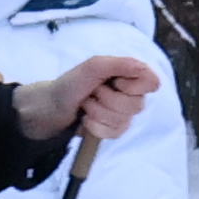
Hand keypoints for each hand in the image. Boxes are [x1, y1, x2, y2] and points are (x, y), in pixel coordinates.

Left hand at [21, 55, 160, 142]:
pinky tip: (86, 121)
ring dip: (99, 114)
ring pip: (125, 121)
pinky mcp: (111, 130)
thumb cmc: (68, 86)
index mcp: (127, 75)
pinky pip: (115, 134)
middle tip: (91, 94)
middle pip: (137, 105)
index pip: (152, 82)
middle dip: (109, 101)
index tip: (115, 82)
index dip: (135, 86)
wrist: (46, 110)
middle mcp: (128, 94)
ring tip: (85, 106)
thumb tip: (142, 67)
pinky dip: (96, 127)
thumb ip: (117, 64)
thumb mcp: (91, 68)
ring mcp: (121, 114)